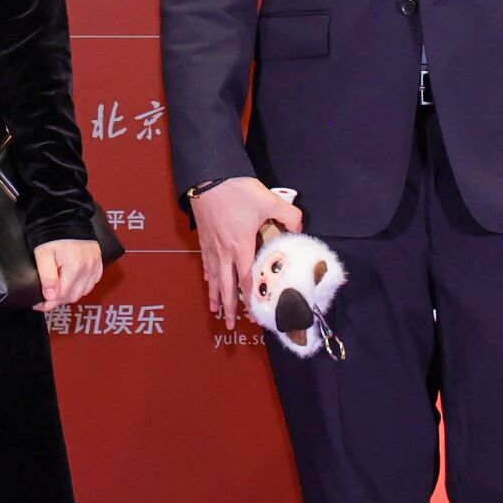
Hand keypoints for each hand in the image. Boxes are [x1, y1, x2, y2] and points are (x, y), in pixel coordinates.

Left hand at [34, 236, 104, 306]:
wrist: (66, 214)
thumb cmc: (53, 232)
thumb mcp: (43, 253)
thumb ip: (47, 276)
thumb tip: (50, 296)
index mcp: (75, 267)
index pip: (62, 295)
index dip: (48, 302)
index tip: (39, 304)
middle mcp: (88, 268)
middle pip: (73, 295)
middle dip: (58, 299)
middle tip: (45, 298)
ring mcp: (95, 265)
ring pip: (83, 291)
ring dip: (70, 294)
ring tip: (57, 290)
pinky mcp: (98, 261)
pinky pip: (92, 282)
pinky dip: (82, 286)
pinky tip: (72, 283)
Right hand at [187, 176, 301, 324]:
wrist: (208, 177)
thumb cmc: (237, 191)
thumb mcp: (269, 200)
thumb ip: (289, 216)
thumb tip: (298, 229)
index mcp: (241, 247)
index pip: (246, 281)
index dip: (251, 300)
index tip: (254, 315)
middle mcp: (225, 252)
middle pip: (227, 286)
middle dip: (229, 307)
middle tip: (229, 324)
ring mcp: (212, 245)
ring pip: (213, 277)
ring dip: (215, 295)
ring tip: (215, 310)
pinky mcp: (204, 237)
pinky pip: (206, 262)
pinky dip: (208, 274)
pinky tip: (208, 279)